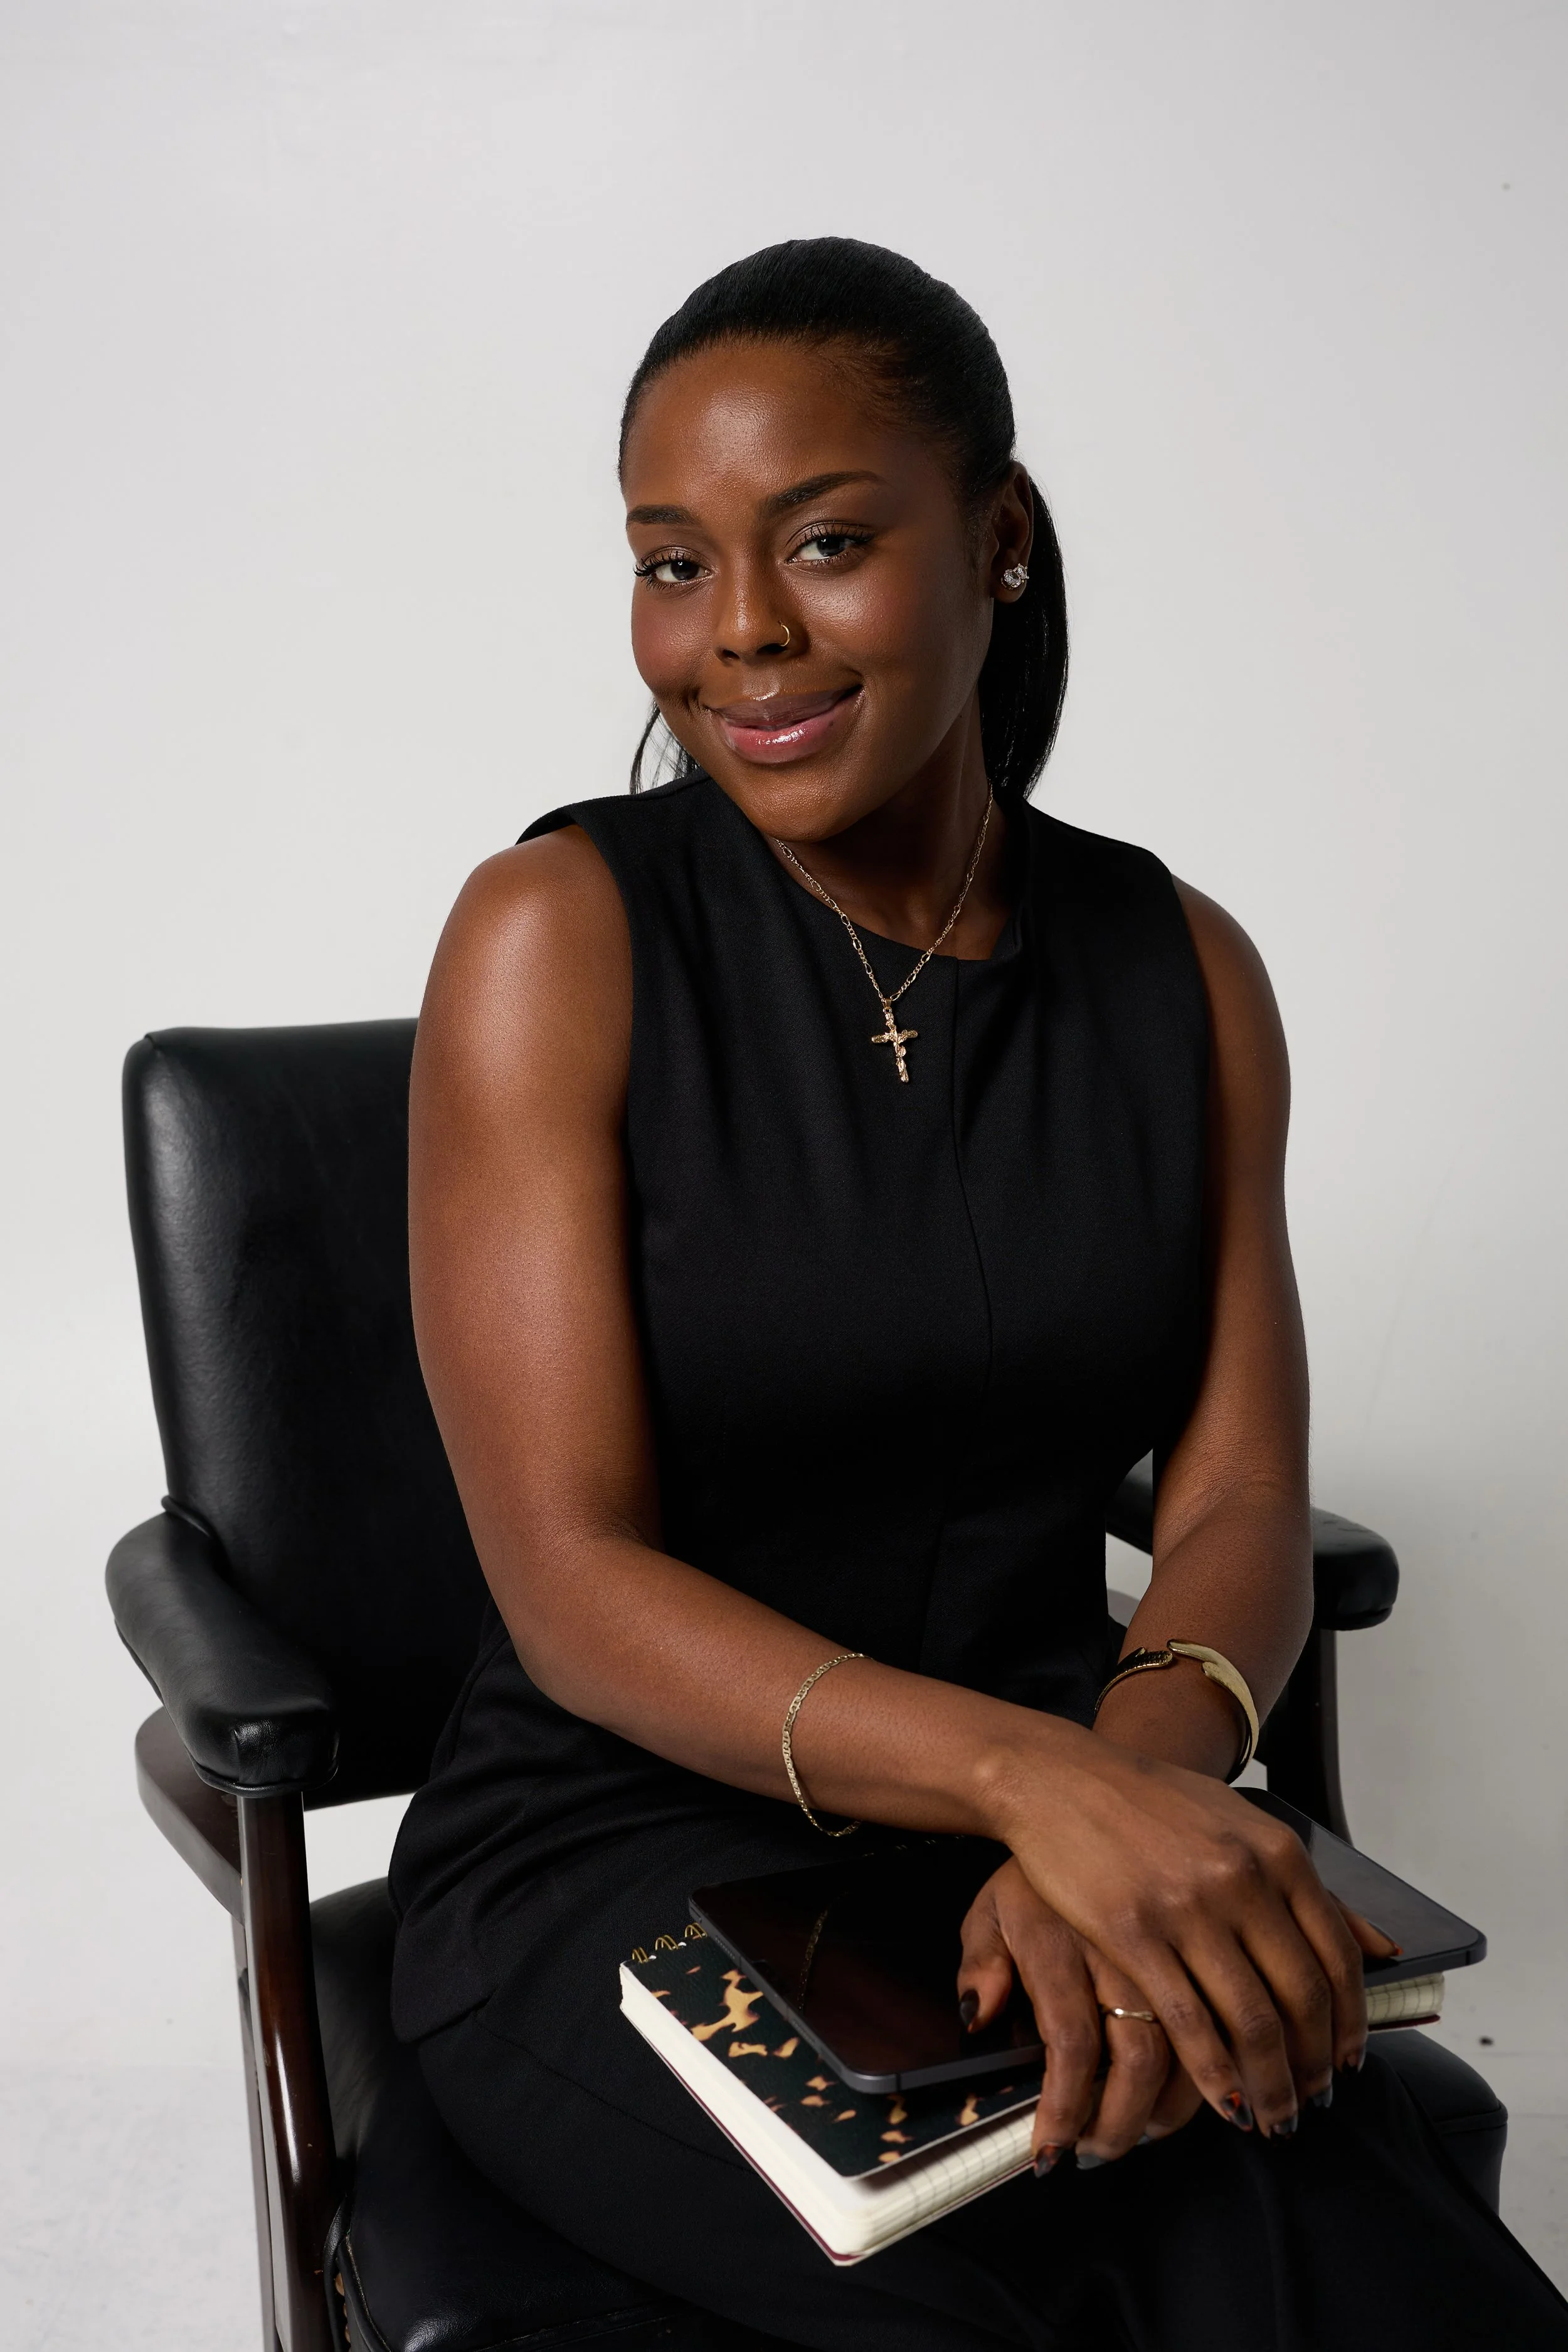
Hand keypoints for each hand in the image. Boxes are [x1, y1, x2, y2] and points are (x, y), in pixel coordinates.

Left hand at [959, 1860, 1200, 2169]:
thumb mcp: (993, 1905)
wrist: (1091, 1781)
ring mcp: (1172, 1932)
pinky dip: (1227, 2060)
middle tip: (1106, 2150)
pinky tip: (1208, 2085)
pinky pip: (1231, 2008)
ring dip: (1179, 2107)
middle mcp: (1118, 1941)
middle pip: (1140, 2058)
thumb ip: (981, 1963)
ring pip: (1196, 2044)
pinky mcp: (1210, 1924)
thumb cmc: (1042, 1861)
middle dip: (1127, 2124)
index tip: (1053, 2155)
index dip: (1067, 2111)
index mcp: (1057, 1938)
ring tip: (1151, 2130)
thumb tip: (979, 2019)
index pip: (1070, 2045)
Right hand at [989, 1729, 1400, 2138]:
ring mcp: (1188, 1907)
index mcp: (1277, 1852)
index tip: (1349, 2063)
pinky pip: (1188, 2023)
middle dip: (1313, 2066)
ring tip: (1274, 2119)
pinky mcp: (1133, 1933)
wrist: (1062, 1779)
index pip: (1337, 1957)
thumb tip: (1382, 1946)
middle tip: (1313, 2103)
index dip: (1349, 2024)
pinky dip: (1214, 2075)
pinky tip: (1223, 2102)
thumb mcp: (1241, 1824)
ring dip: (1271, 2085)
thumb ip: (1304, 1885)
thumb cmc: (1151, 1802)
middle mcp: (1242, 1879)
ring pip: (1251, 2022)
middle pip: (1301, 1999)